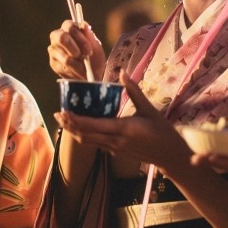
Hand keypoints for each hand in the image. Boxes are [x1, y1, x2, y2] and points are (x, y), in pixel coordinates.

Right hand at [48, 19, 105, 80]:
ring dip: (77, 64)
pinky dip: (74, 71)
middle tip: (83, 57)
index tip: (88, 50)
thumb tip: (84, 24)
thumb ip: (89, 36)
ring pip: (63, 56)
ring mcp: (54, 50)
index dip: (79, 37)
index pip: (68, 26)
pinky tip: (78, 72)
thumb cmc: (94, 57)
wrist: (92, 75)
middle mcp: (58, 36)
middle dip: (74, 48)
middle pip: (61, 37)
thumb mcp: (96, 47)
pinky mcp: (53, 63)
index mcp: (69, 29)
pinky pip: (63, 67)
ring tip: (85, 68)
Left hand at [54, 78, 188, 171]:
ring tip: (64, 120)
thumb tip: (122, 72)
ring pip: (88, 141)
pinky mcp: (116, 152)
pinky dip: (85, 135)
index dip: (75, 120)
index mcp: (122, 129)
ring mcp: (114, 149)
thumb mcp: (149, 108)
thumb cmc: (162, 131)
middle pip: (85, 135)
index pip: (92, 125)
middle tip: (57, 114)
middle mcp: (115, 141)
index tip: (63, 112)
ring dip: (75, 131)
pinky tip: (82, 126)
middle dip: (69, 125)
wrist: (171, 156)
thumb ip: (134, 91)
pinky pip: (96, 143)